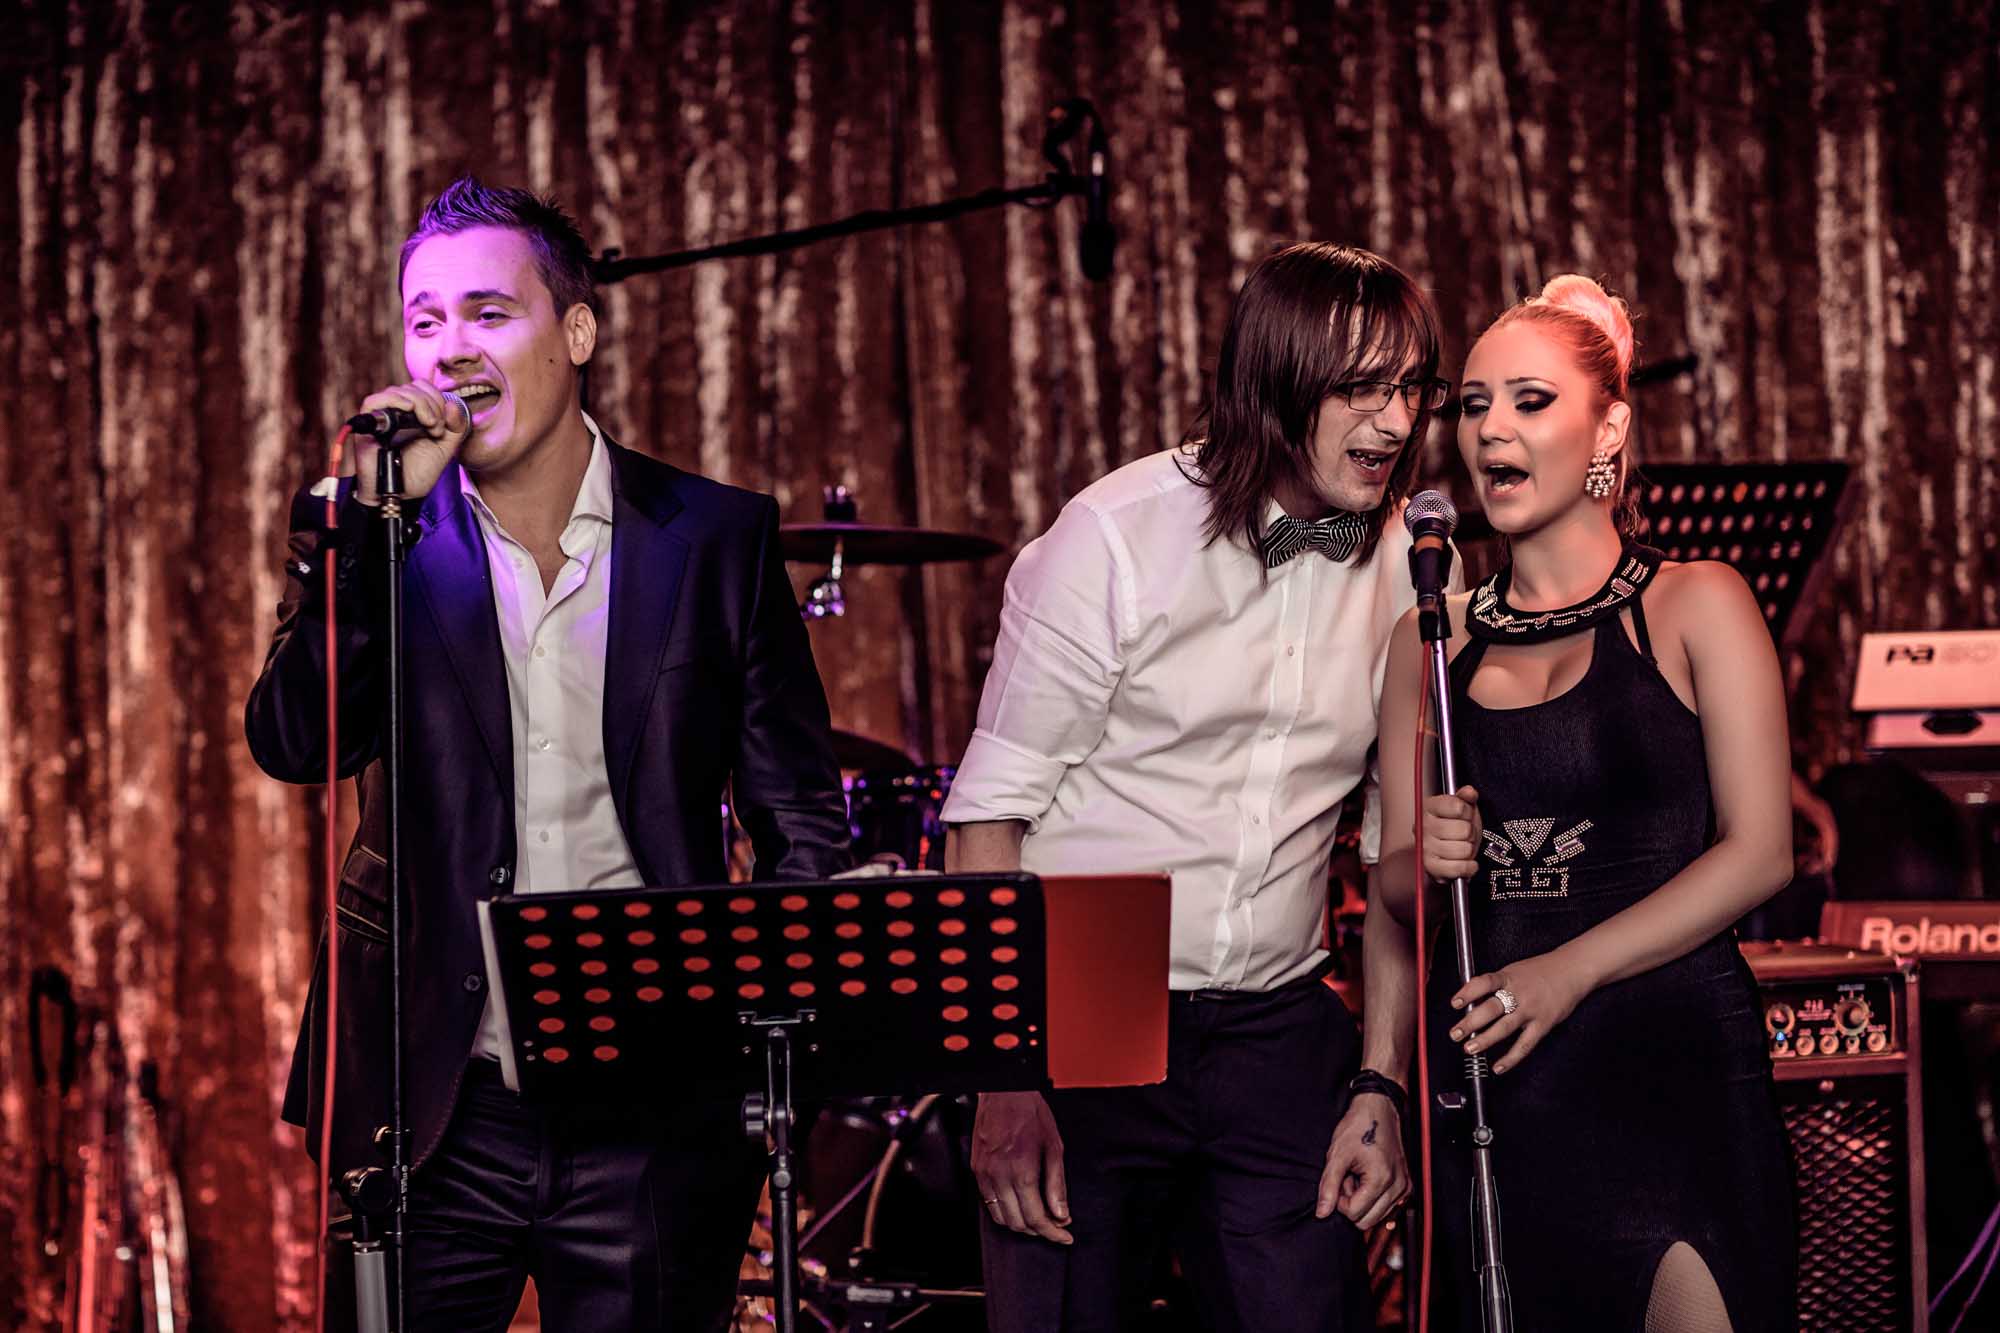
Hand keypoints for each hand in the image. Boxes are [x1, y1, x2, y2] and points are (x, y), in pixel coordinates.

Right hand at [344, 381, 472, 505]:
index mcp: (414, 414)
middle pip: (413, 387)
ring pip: (398, 391)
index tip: (444, 424)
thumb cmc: (418, 472)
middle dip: (433, 405)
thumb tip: (453, 404)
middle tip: (437, 429)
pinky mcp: (367, 425)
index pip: (424, 387)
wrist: (401, 494)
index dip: (438, 399)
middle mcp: (396, 412)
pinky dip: (394, 400)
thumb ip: (455, 427)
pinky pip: (374, 400)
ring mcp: (381, 417)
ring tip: (429, 428)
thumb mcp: (446, 448)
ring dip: (421, 405)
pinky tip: (409, 410)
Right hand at [971, 1091, 1072, 1243]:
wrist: (1004, 1091)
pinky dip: (1005, 1211)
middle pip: (1018, 1222)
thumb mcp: (1054, 1146)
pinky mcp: (976, 1170)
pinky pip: (988, 1202)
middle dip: (1039, 1231)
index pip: (1036, 1217)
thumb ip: (1057, 1185)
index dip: (1053, 1233)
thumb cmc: (1032, 1113)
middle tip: (1055, 1229)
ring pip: (1001, 1217)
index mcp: (1022, 1170)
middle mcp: (999, 1176)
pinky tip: (1019, 1205)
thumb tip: (1061, 1215)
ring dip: (1021, 1224)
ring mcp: (984, 1174)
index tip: (1065, 1237)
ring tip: (1038, 1219)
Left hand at [1318, 1092, 1408, 1228]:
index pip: (1355, 1214)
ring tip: (1358, 1176)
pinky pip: (1387, 1207)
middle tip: (1348, 1179)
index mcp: (1381, 1179)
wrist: (1378, 1109)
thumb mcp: (1337, 1155)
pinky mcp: (1406, 1186)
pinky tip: (1368, 1178)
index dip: (1340, 1201)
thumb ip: (1328, 1187)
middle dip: (1352, 1203)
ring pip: (1377, 1216)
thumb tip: (1322, 1212)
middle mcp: (1398, 1187)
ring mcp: (1404, 1187)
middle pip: (1367, 1220)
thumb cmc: (1358, 1127)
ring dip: (1363, 1201)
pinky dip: (1374, 1197)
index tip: (1339, 1180)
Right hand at [1422, 786, 1481, 880]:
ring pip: (1464, 850)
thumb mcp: (1463, 807)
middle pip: (1464, 830)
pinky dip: (1469, 867)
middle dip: (1470, 833)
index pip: (1458, 807)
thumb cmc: (1455, 825)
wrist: (1447, 849)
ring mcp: (1425, 848)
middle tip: (1465, 834)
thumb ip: (1466, 797)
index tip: (1464, 815)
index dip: (1467, 812)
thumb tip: (1469, 792)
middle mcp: (1422, 827)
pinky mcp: (1431, 867)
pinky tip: (1467, 862)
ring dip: (1469, 850)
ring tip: (1462, 847)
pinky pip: (1459, 867)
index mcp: (1429, 807)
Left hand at [1449, 950, 1589, 1073]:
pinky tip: (1498, 1066)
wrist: (1571, 970)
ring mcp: (1531, 1010)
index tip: (1454, 1003)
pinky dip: (1511, 1058)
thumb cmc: (1541, 970)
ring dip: (1485, 1040)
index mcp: (1507, 977)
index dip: (1467, 993)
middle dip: (1470, 1022)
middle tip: (1455, 1033)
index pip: (1483, 983)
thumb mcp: (1513, 970)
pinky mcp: (1543, 1024)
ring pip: (1504, 1028)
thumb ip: (1495, 984)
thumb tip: (1471, 999)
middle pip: (1490, 1008)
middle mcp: (1518, 993)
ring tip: (1469, 1049)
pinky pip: (1525, 1044)